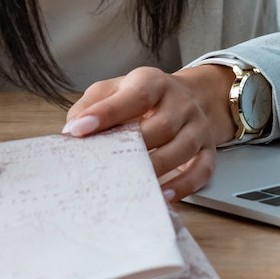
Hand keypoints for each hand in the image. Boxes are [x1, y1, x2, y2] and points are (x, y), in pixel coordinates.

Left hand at [61, 63, 235, 199]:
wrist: (188, 97)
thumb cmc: (143, 98)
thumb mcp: (115, 89)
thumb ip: (92, 104)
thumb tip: (72, 130)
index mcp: (153, 82)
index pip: (133, 96)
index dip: (105, 113)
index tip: (77, 131)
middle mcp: (180, 102)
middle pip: (162, 125)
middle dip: (133, 148)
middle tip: (104, 167)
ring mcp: (197, 126)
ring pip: (182, 149)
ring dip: (156, 169)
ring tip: (130, 185)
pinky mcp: (208, 149)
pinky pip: (201, 170)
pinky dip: (183, 186)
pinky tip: (162, 196)